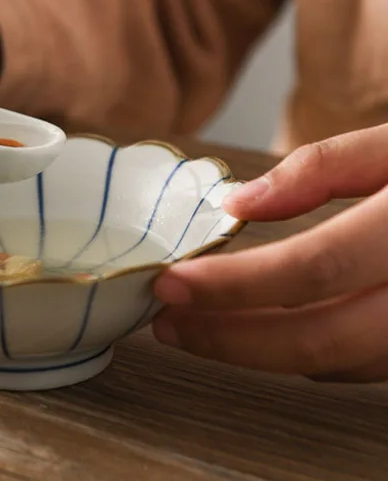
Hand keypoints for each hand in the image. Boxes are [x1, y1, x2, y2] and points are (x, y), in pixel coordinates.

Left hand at [152, 124, 387, 381]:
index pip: (311, 270)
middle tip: (166, 322)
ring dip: (260, 351)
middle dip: (231, 338)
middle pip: (321, 338)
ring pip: (342, 362)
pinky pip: (369, 363)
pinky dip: (309, 352)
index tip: (168, 284)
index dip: (233, 285)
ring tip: (198, 327)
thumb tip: (235, 203)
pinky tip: (264, 331)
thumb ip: (319, 168)